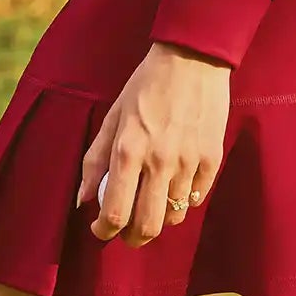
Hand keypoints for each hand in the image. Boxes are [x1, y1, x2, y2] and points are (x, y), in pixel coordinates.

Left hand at [77, 43, 229, 247]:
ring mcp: (188, 162)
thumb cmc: (146, 84)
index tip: (100, 228)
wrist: (192, 58)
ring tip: (153, 201)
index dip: (103, 231)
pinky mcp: (212, 158)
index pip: (115, 214)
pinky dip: (184, 199)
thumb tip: (83, 200)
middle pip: (146, 227)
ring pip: (173, 217)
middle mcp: (159, 161)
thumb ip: (95, 159)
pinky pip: (197, 197)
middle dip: (132, 238)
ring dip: (159, 217)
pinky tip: (176, 183)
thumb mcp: (113, 115)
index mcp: (128, 150)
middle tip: (127, 231)